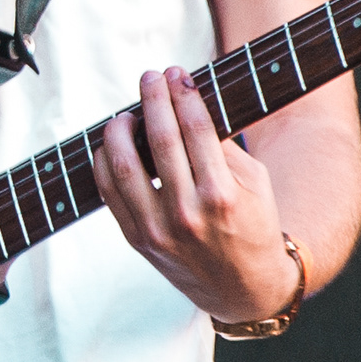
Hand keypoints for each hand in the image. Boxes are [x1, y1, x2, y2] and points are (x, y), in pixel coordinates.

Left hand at [100, 68, 296, 325]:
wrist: (243, 288)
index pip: (196, 129)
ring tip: (126, 113)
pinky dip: (105, 162)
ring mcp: (157, 229)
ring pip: (124, 165)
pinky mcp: (138, 240)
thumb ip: (223, 146)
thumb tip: (187, 103)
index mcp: (221, 195)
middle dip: (153, 99)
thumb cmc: (254, 225)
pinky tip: (112, 144)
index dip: (183, 94)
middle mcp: (187, 212)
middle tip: (150, 76)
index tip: (176, 73)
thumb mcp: (256, 183)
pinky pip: (110, 192)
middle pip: (160, 139)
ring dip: (120, 129)